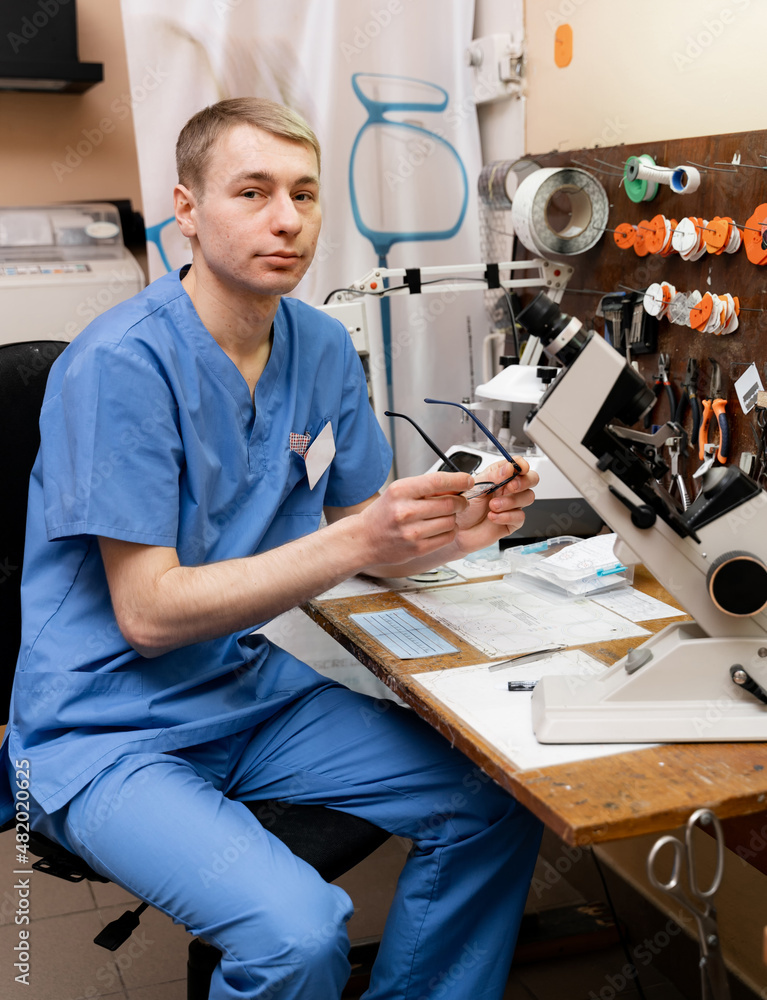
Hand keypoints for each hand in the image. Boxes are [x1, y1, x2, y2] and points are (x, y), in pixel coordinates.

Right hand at [355, 470, 471, 568]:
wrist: (363, 540)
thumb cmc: (384, 513)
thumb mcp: (398, 492)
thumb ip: (425, 487)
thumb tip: (458, 484)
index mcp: (400, 491)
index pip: (438, 481)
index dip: (459, 480)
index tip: (468, 480)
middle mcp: (405, 511)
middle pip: (450, 503)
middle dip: (460, 501)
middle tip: (460, 501)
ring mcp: (411, 532)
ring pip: (451, 521)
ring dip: (453, 517)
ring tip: (443, 516)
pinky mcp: (418, 549)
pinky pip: (448, 537)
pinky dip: (450, 531)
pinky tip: (440, 528)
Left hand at [453, 458, 537, 553]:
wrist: (458, 532)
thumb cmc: (463, 509)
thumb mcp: (474, 488)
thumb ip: (493, 476)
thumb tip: (509, 467)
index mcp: (498, 477)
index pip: (518, 465)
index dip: (522, 465)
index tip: (519, 468)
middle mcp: (507, 490)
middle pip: (531, 479)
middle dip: (524, 482)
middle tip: (510, 487)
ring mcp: (511, 505)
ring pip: (528, 497)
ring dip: (511, 501)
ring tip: (493, 506)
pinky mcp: (512, 521)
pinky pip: (520, 516)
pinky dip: (506, 516)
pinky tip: (493, 517)